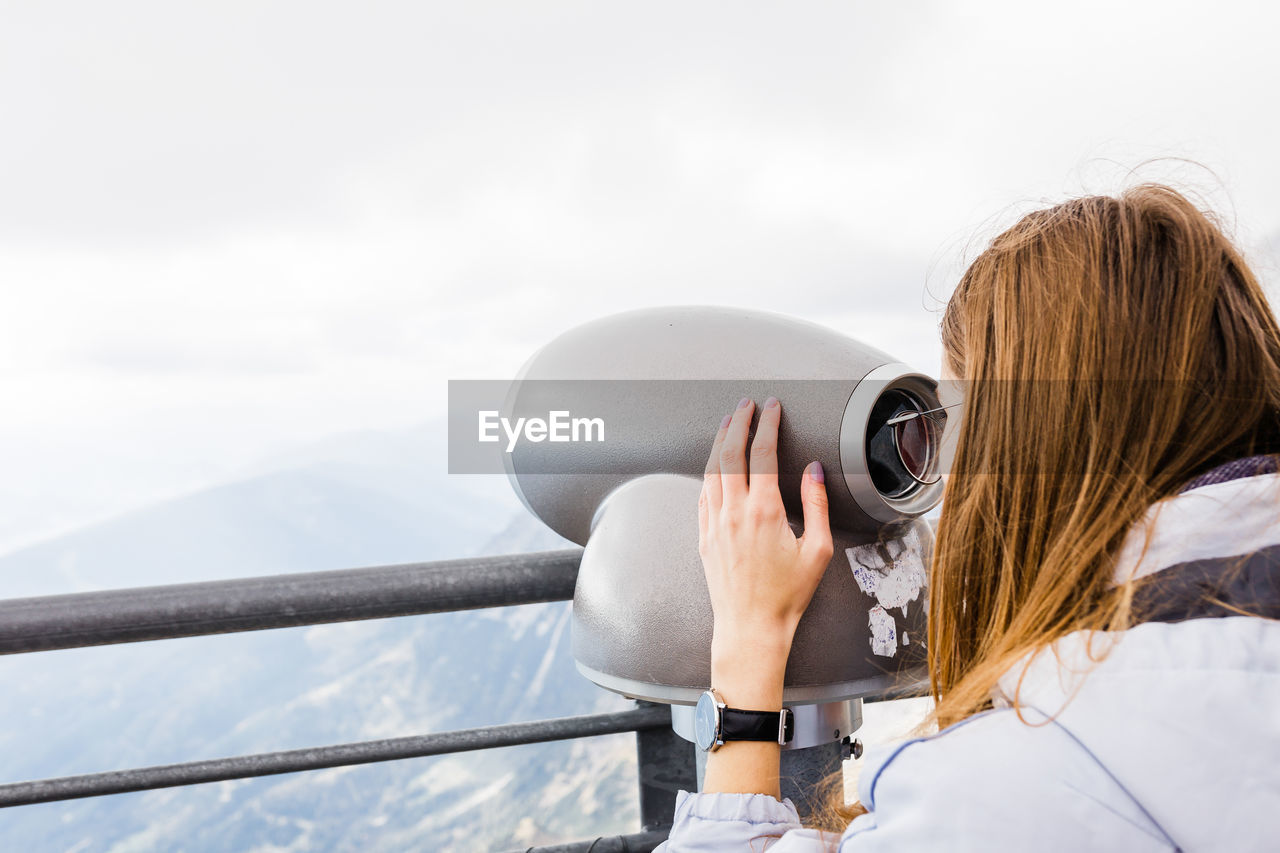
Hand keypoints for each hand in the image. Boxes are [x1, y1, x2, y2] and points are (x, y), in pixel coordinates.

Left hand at [698, 396, 833, 708]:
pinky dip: (709, 471)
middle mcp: (734, 512)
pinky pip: (703, 493)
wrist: (751, 627)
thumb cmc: (788, 594)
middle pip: (730, 453)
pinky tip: (714, 464)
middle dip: (738, 422)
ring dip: (719, 442)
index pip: (762, 452)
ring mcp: (715, 524)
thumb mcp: (818, 550)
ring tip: (728, 423)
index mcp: (764, 511)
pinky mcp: (704, 537)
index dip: (767, 424)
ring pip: (711, 470)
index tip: (771, 407)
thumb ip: (817, 505)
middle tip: (746, 404)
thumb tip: (814, 470)